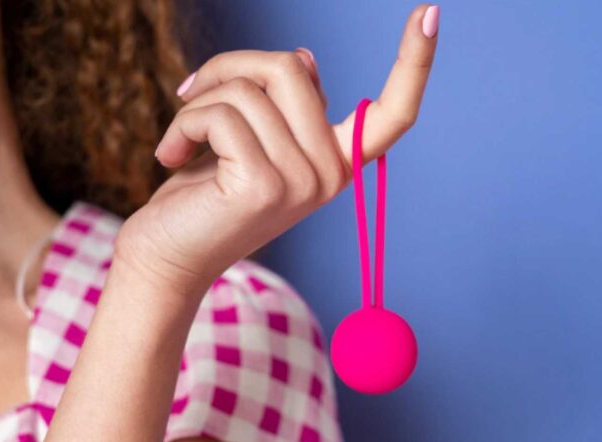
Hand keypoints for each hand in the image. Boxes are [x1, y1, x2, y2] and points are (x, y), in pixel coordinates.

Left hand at [115, 4, 439, 294]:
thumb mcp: (253, 136)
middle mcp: (333, 173)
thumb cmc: (207, 191)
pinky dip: (184, 122)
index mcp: (338, 159)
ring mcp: (304, 182)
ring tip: (181, 137)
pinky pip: (220, 114)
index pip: (392, 112)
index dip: (416, 62)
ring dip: (199, 100)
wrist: (171, 256)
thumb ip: (285, 102)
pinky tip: (169, 153)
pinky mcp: (265, 186)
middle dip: (229, 67)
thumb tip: (306, 58)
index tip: (431, 13)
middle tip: (191, 95)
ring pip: (249, 88)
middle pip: (291, 67)